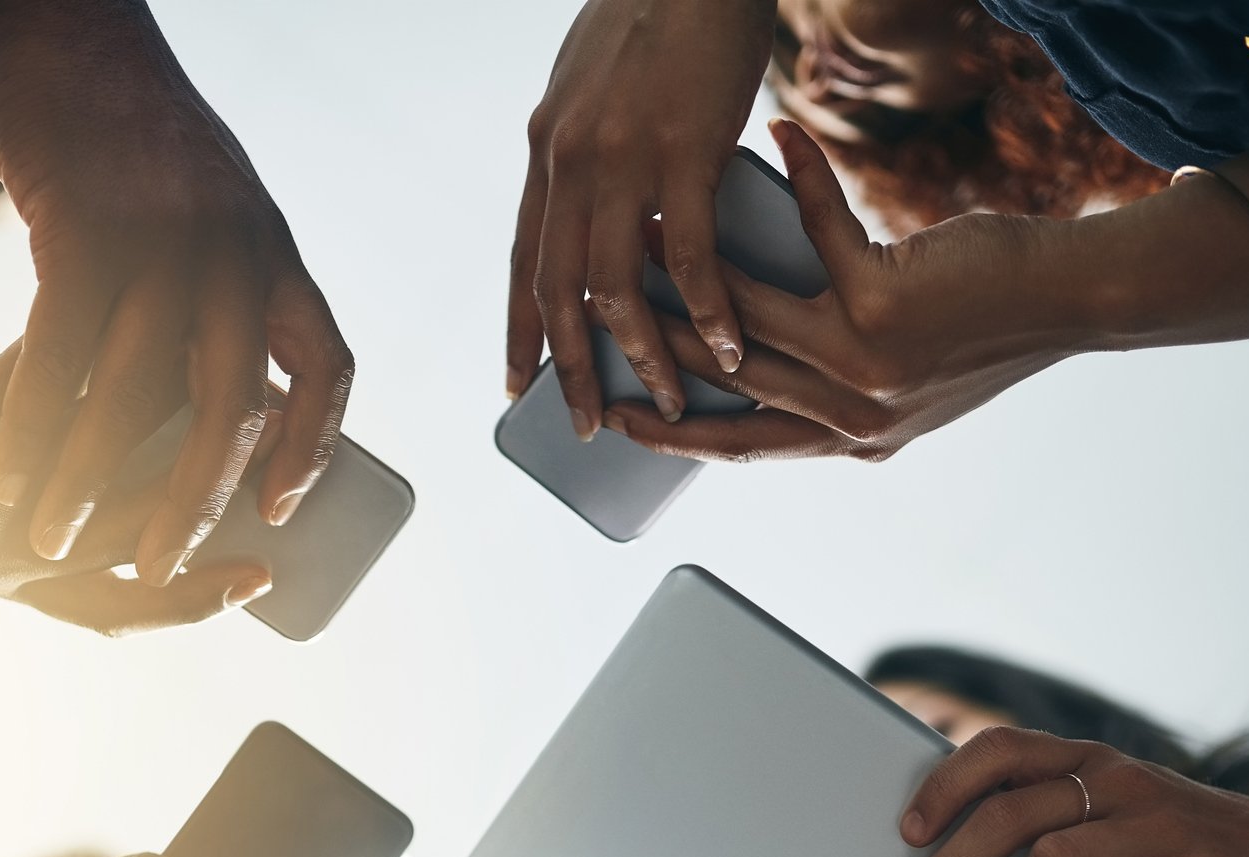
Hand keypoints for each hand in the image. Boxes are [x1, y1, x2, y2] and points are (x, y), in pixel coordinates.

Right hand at [0, 0, 351, 567]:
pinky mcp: (83, 231)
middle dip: (194, 501)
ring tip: (54, 537)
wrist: (73, 31)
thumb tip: (229, 392)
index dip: (314, 449)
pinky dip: (31, 422)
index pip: (327, 369)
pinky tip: (7, 471)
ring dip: (92, 480)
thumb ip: (228, 295)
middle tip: (154, 563)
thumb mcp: (217, 211)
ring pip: (135, 393)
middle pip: (231, 408)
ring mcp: (162, 243)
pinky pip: (59, 351)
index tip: (283, 512)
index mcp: (277, 257)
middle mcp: (237, 254)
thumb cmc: (135, 138)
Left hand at [0, 346, 272, 635]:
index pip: (120, 608)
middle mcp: (0, 562)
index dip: (197, 599)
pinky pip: (43, 392)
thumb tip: (112, 436)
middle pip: (135, 553)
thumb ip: (28, 490)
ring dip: (173, 423)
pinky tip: (120, 303)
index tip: (263, 575)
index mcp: (6, 582)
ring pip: (108, 473)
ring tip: (229, 379)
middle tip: (282, 480)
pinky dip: (86, 349)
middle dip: (215, 516)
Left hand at [510, 0, 775, 433]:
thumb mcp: (591, 90)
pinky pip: (690, 256)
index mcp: (546, 151)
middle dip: (572, 371)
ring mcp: (622, 159)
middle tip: (590, 425)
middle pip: (557, 294)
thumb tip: (595, 205)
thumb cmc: (656, 19)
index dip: (520, 331)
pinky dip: (711, 312)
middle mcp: (569, 161)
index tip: (518, 387)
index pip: (523, 263)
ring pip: (616, 289)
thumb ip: (584, 152)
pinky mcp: (685, 151)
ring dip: (645, 356)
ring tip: (675, 400)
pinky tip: (730, 348)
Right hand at [604, 118, 1091, 462]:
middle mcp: (853, 417)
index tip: (617, 418)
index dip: (670, 433)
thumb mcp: (904, 381)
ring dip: (690, 267)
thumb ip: (838, 387)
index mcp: (852, 441)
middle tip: (596, 317)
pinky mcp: (882, 303)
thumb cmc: (988, 330)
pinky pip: (815, 235)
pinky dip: (798, 179)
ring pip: (746, 319)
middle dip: (651, 347)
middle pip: (723, 381)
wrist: (1071, 305)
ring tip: (648, 227)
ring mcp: (863, 366)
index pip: (741, 446)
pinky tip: (777, 138)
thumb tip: (759, 355)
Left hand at [899, 726, 1248, 856]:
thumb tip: (959, 842)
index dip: (945, 785)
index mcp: (1093, 760)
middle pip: (1009, 813)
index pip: (1001, 749)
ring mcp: (1160, 830)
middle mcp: (1121, 783)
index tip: (909, 830)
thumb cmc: (1188, 841)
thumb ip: (1057, 809)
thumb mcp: (1121, 805)